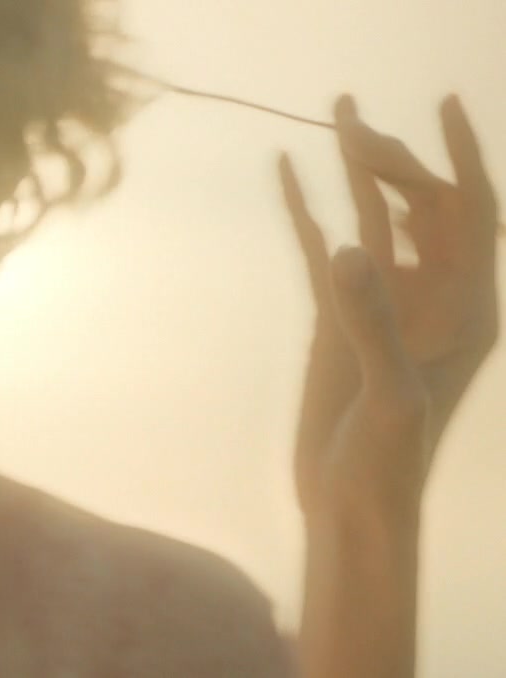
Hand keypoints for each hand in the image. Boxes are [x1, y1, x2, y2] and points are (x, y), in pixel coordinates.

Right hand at [281, 95, 498, 518]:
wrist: (352, 503)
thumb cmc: (389, 459)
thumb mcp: (391, 392)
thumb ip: (373, 320)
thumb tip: (350, 247)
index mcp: (465, 306)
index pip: (470, 213)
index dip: (461, 157)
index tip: (440, 106)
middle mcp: (430, 295)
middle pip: (420, 205)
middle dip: (394, 158)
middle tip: (351, 122)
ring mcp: (382, 303)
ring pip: (375, 218)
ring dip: (361, 169)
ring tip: (340, 114)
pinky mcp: (339, 317)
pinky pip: (325, 249)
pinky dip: (307, 209)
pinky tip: (288, 174)